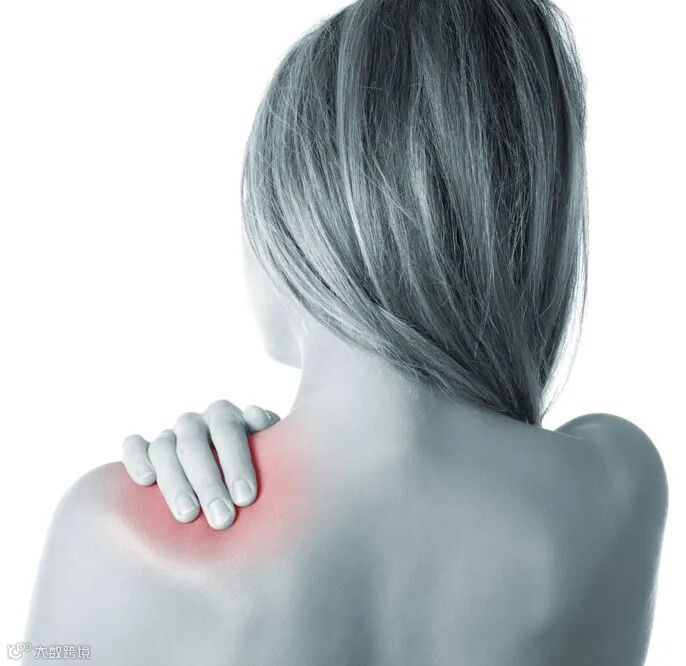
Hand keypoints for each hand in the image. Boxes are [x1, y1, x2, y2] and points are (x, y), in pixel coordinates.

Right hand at [121, 400, 279, 529]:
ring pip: (163, 448)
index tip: (247, 498)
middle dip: (208, 482)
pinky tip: (146, 481)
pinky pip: (133, 447)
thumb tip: (255, 415)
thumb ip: (269, 435)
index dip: (237, 462)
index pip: (228, 430)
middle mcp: (196, 422)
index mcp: (226, 416)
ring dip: (175, 482)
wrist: (231, 478)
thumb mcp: (271, 451)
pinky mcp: (144, 450)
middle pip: (194, 443)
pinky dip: (136, 460)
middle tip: (222, 519)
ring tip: (189, 516)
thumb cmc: (257, 468)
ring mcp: (169, 434)